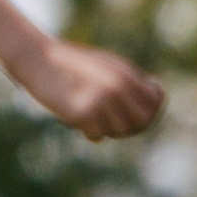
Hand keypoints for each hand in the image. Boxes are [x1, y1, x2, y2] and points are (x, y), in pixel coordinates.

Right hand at [12, 38, 165, 140]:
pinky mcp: (83, 112)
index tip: (135, 115)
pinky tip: (79, 118)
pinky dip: (89, 131)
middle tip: (114, 123)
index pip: (155, 102)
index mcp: (126, 73)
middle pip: (141, 122)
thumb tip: (158, 96)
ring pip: (119, 132)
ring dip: (109, 129)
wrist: (39, 60)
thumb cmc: (73, 66)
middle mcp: (117, 86)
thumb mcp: (108, 68)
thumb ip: (132, 83)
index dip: (150, 113)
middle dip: (131, 127)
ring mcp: (101, 99)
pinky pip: (97, 135)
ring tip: (96, 118)